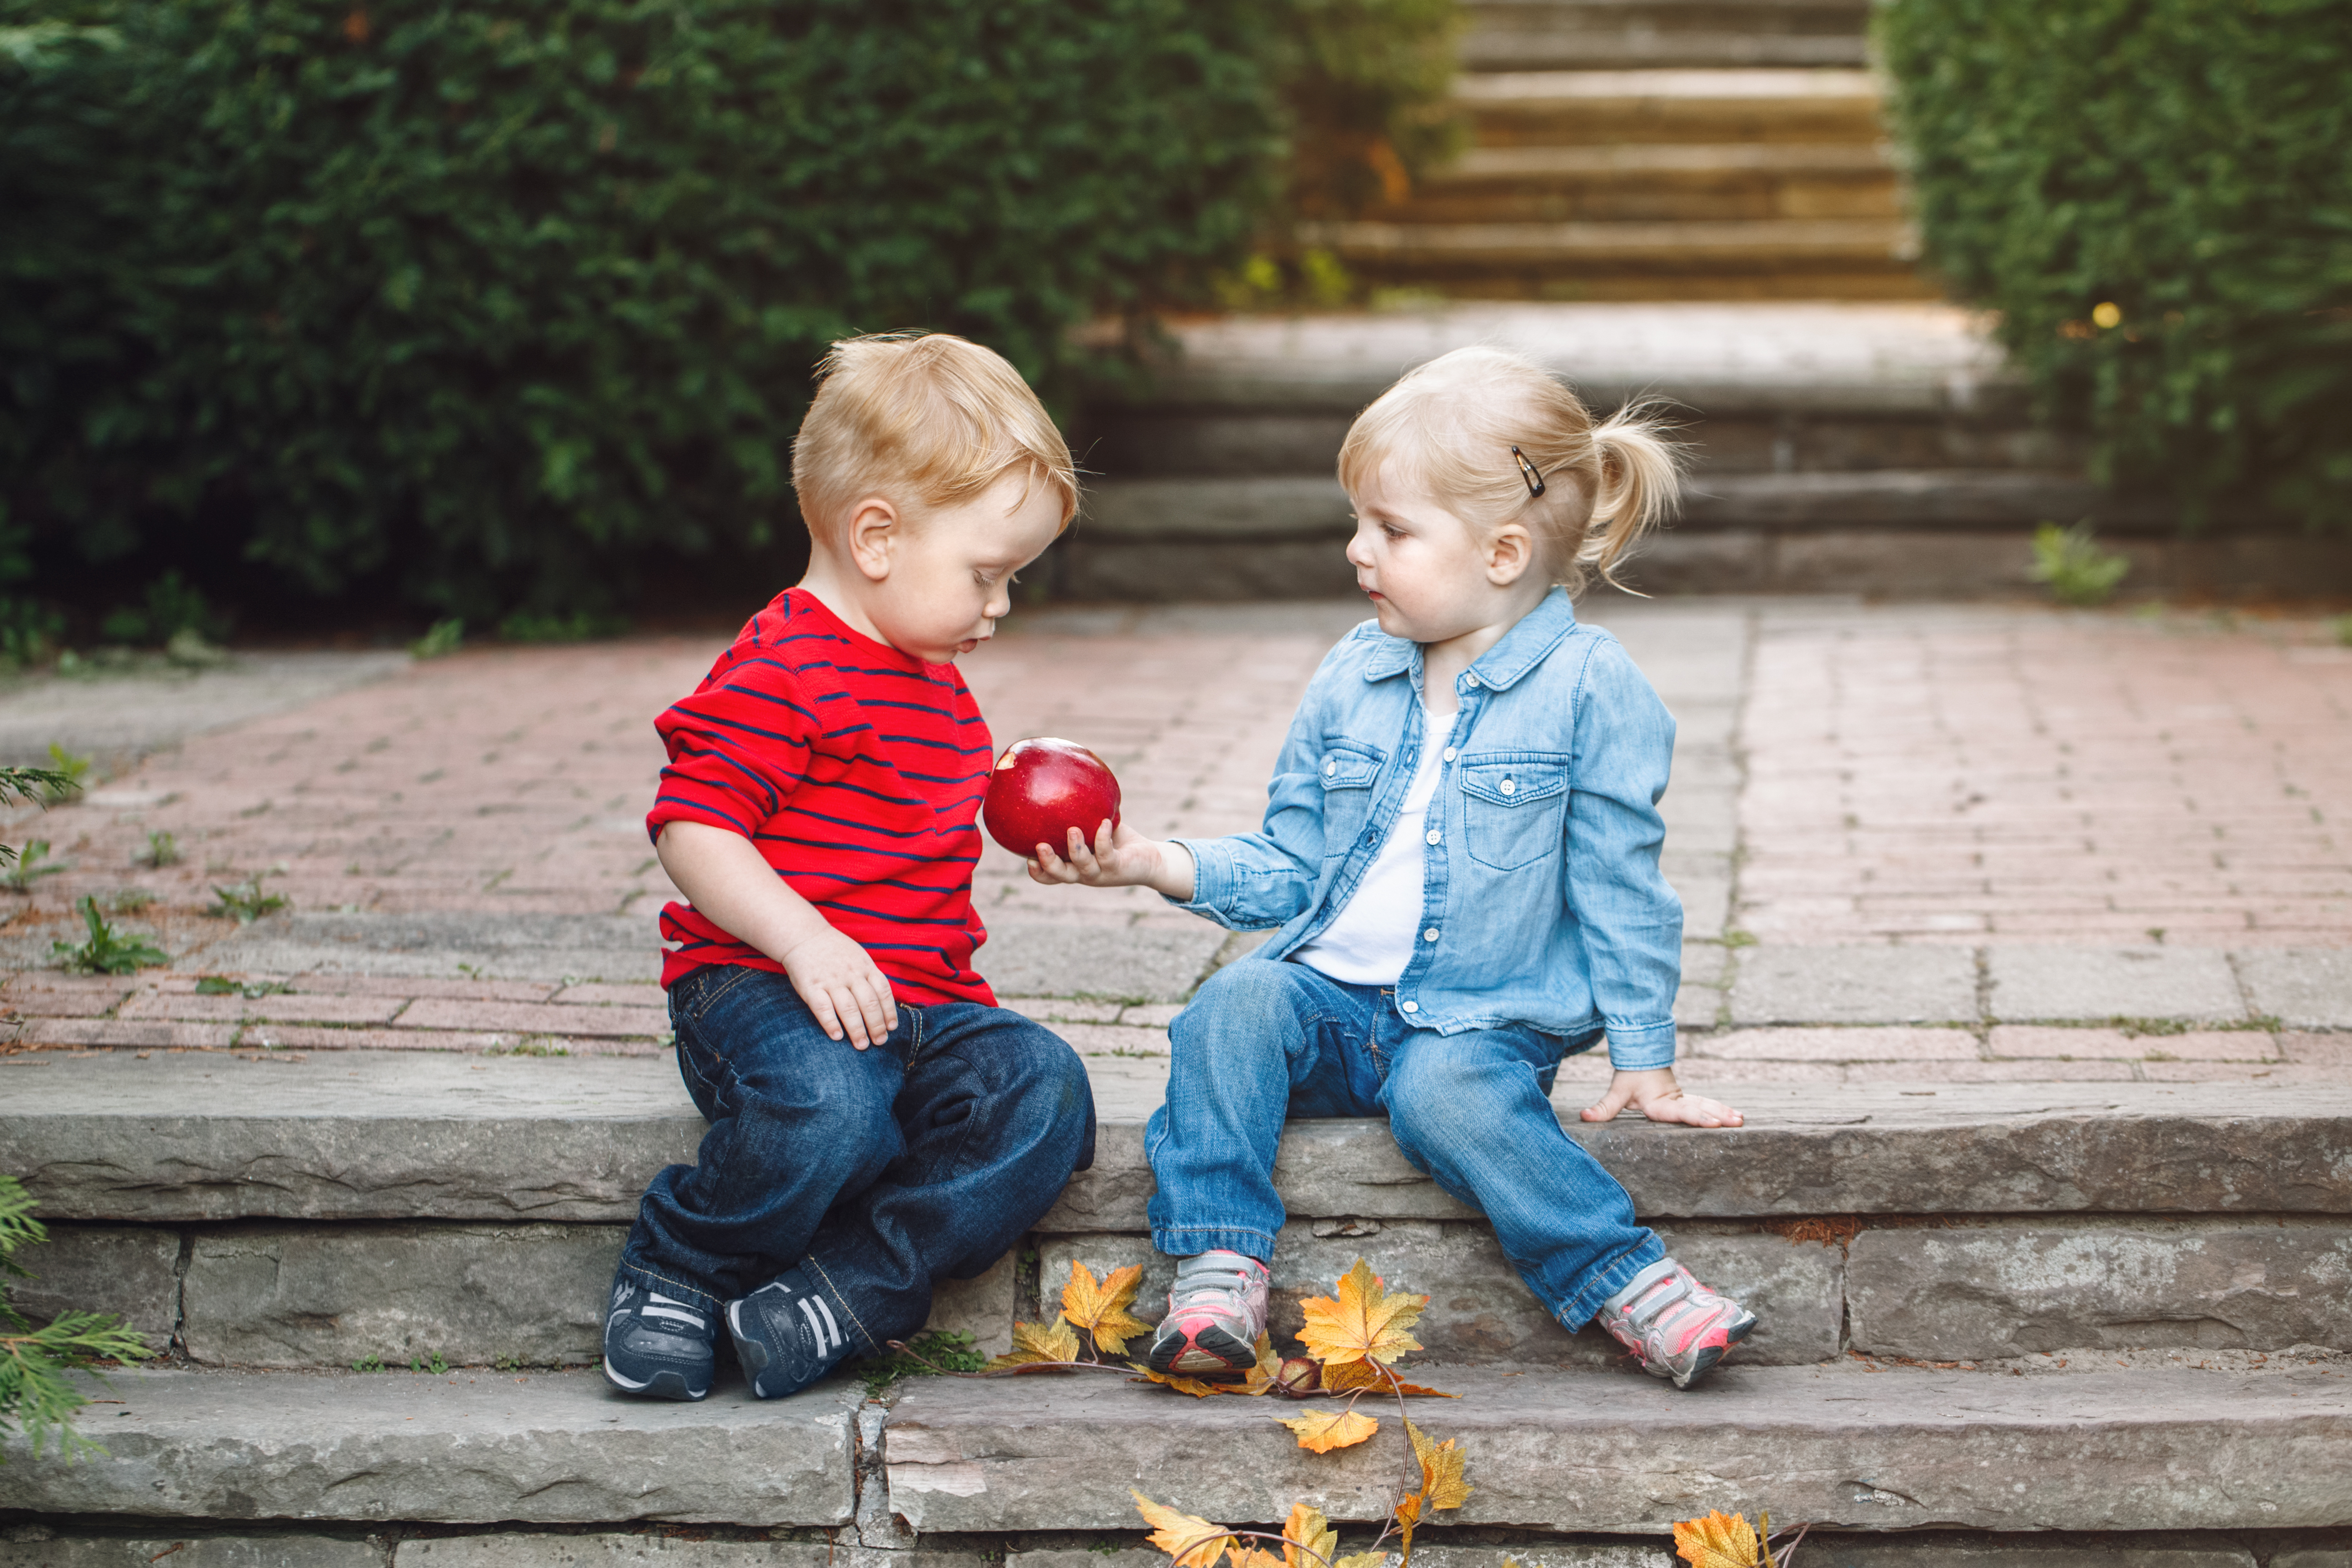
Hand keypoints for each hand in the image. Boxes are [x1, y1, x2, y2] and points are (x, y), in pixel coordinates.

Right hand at [776, 924, 898, 1049]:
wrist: (804, 936)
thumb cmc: (835, 950)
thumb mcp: (859, 956)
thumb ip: (870, 976)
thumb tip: (884, 1003)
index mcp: (865, 966)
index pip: (883, 991)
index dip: (889, 1011)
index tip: (891, 1028)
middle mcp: (851, 974)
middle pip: (869, 1003)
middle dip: (876, 1025)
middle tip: (880, 1042)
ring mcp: (831, 980)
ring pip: (849, 1008)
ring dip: (857, 1029)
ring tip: (862, 1045)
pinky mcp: (811, 987)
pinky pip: (823, 1008)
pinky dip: (831, 1023)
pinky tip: (837, 1036)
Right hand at [1026, 819, 1194, 898]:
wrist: (1147, 858)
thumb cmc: (1114, 838)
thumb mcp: (1092, 825)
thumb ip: (1077, 813)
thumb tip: (1059, 780)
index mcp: (1073, 866)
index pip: (1050, 875)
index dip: (1037, 871)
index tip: (1026, 857)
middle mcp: (1084, 873)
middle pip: (1061, 875)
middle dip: (1048, 864)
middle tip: (1039, 847)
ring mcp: (1101, 873)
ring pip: (1084, 867)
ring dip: (1076, 850)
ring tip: (1073, 830)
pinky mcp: (1117, 867)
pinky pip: (1107, 854)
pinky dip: (1103, 838)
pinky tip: (1104, 822)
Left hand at [1581, 1066, 1742, 1127]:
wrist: (1640, 1058)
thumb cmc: (1630, 1077)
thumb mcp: (1617, 1091)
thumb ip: (1604, 1107)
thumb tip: (1585, 1116)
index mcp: (1660, 1103)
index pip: (1680, 1112)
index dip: (1697, 1118)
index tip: (1713, 1122)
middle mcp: (1675, 1101)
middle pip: (1699, 1108)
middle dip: (1719, 1115)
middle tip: (1737, 1122)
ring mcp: (1683, 1099)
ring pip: (1706, 1104)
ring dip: (1723, 1111)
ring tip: (1741, 1120)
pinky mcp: (1686, 1099)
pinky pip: (1706, 1103)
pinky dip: (1721, 1108)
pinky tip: (1736, 1116)